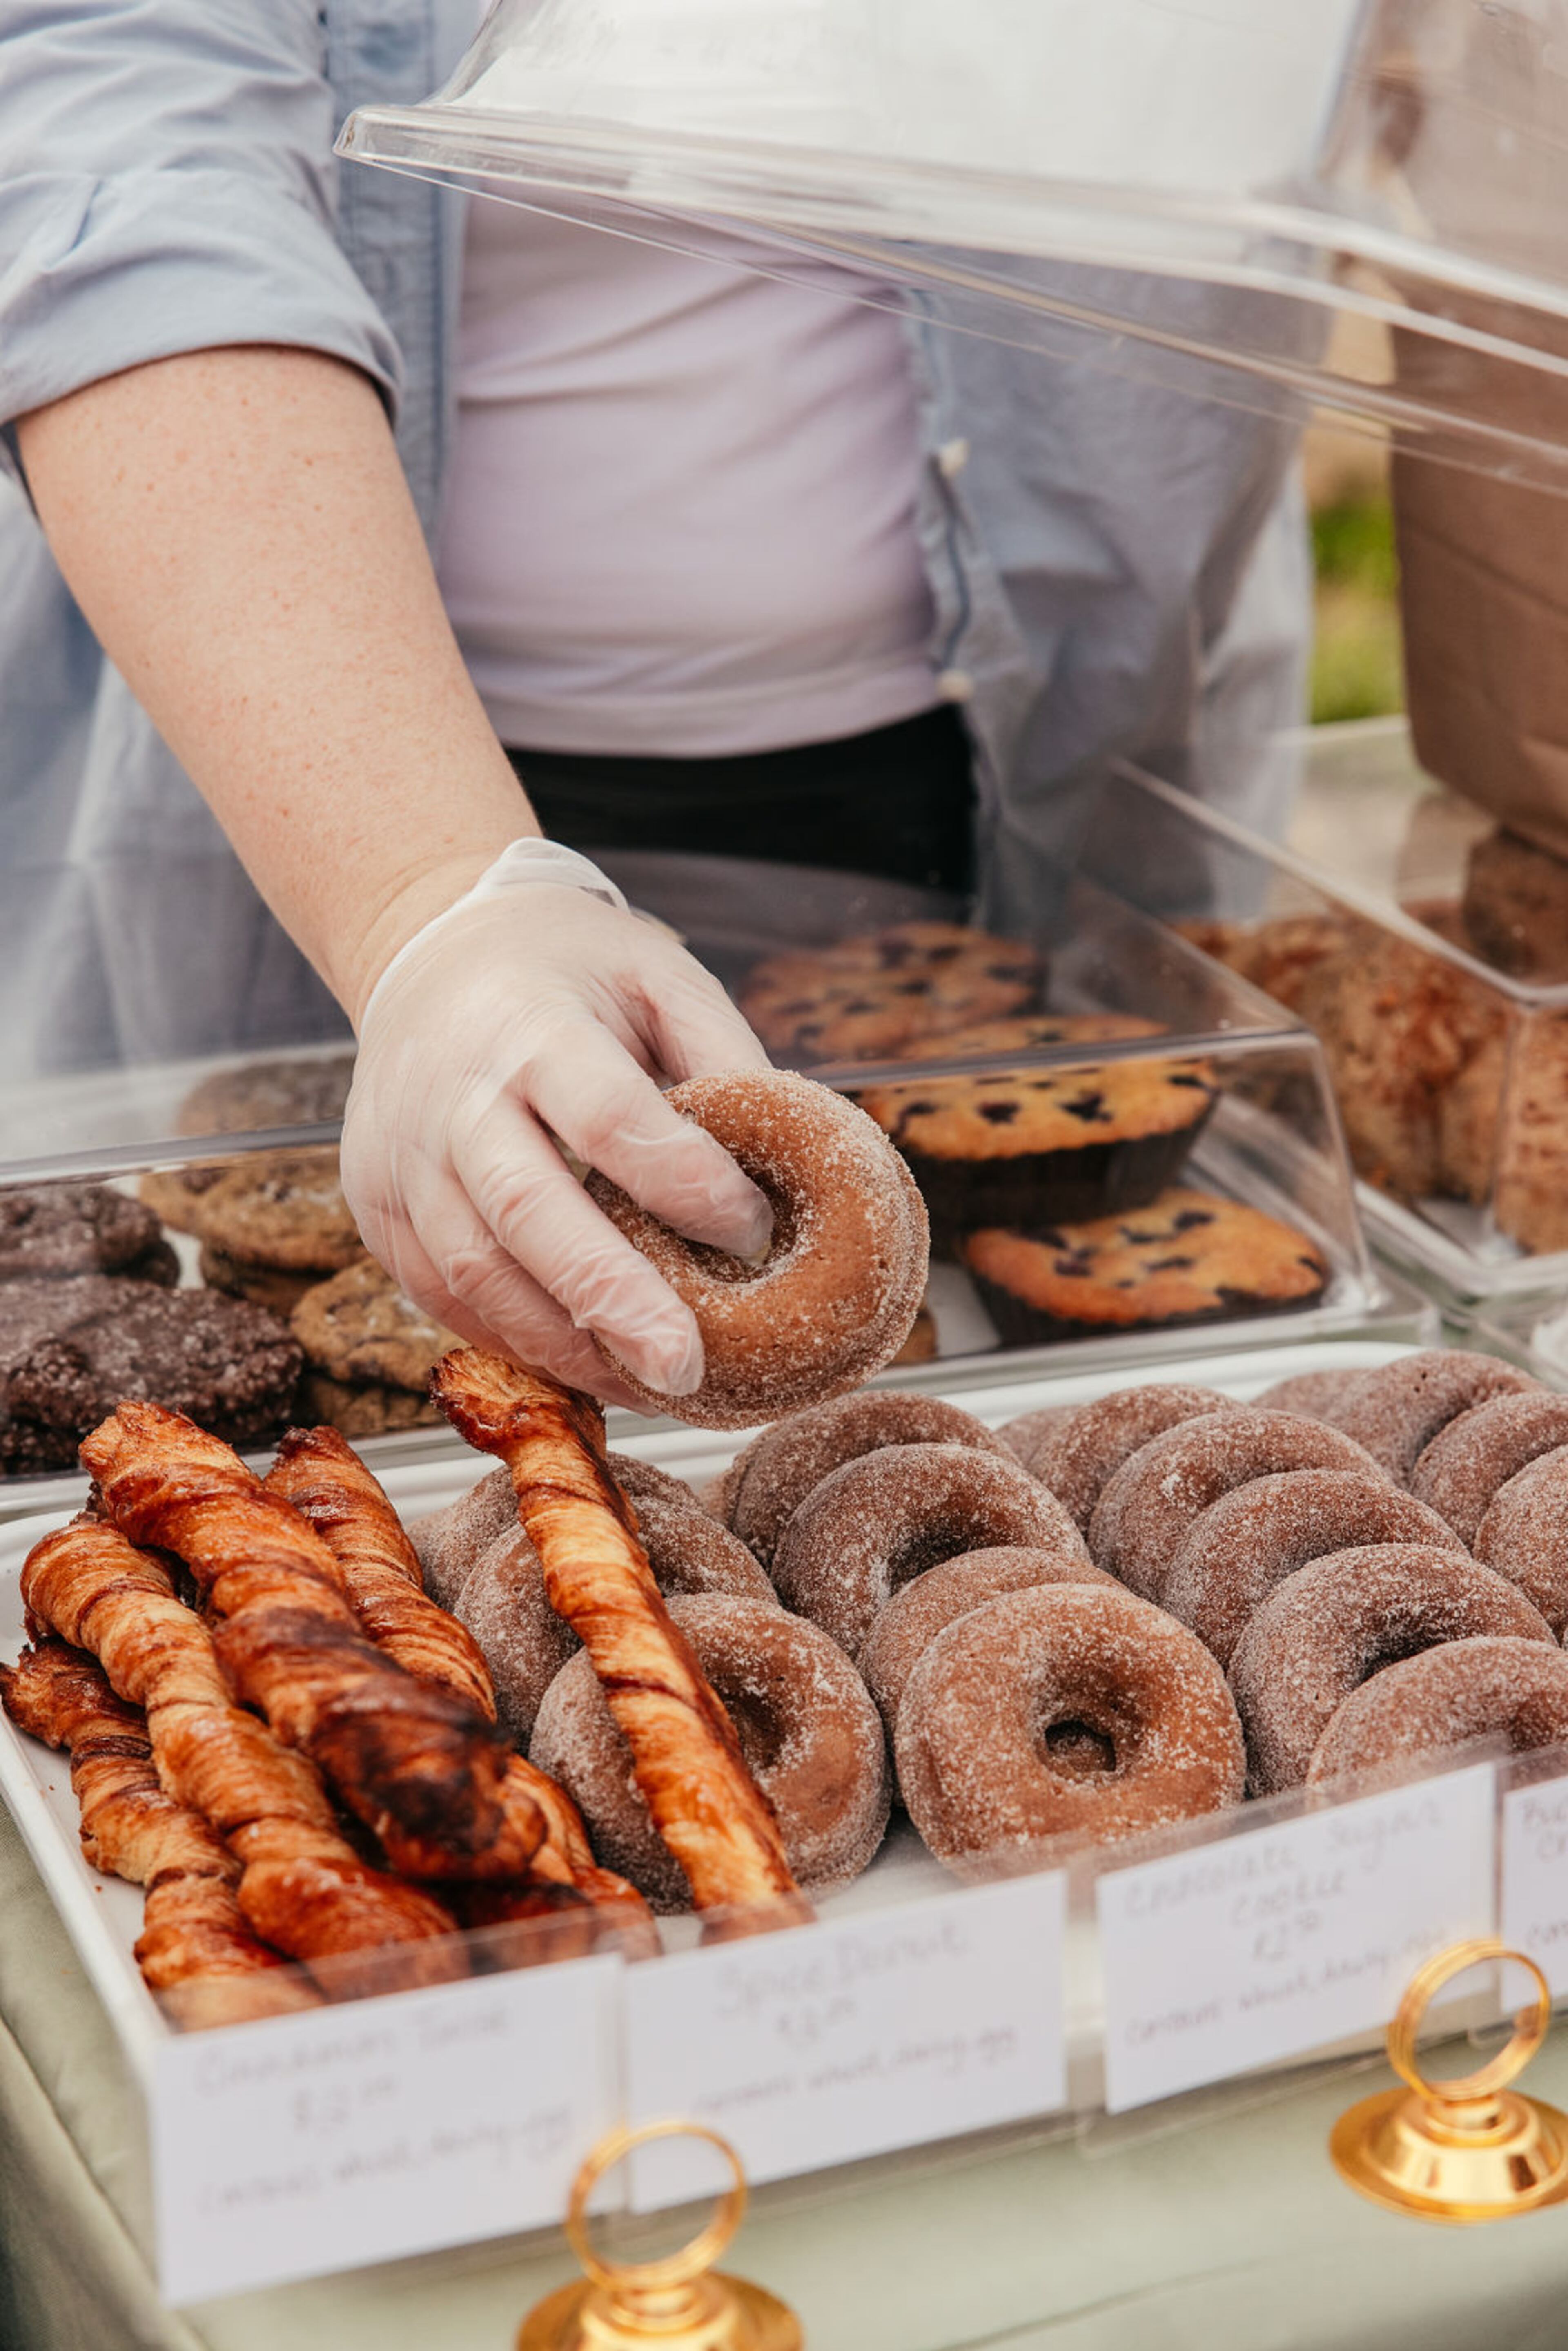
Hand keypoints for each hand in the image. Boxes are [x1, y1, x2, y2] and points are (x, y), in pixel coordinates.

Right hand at [340, 871, 772, 1407]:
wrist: (426, 957)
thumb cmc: (564, 971)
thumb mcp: (657, 975)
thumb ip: (722, 1057)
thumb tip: (789, 1165)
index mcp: (530, 1027)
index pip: (608, 1118)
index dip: (683, 1184)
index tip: (753, 1232)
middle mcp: (451, 1097)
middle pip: (527, 1211)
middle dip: (610, 1299)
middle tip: (685, 1369)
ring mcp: (402, 1159)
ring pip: (476, 1274)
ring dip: (566, 1345)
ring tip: (651, 1388)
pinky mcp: (377, 1209)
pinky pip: (440, 1296)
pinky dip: (514, 1341)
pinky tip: (585, 1364)